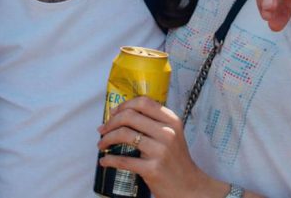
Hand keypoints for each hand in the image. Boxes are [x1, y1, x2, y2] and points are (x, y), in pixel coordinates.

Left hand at [97, 97, 224, 197]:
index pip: (143, 103)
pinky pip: (124, 160)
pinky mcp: (152, 169)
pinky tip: (104, 161)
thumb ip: (154, 123)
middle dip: (111, 122)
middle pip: (130, 116)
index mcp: (172, 121)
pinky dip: (110, 160)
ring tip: (101, 144)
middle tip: (102, 129)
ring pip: (124, 134)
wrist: (189, 187)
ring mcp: (160, 151)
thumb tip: (122, 116)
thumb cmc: (176, 161)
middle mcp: (167, 133)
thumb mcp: (172, 135)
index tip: (113, 113)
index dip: (124, 105)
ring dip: (107, 139)